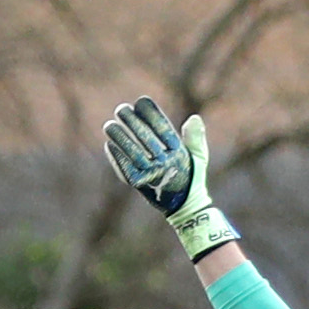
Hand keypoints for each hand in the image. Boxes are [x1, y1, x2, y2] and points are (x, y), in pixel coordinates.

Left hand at [103, 96, 239, 261]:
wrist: (184, 207)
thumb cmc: (190, 176)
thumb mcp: (198, 157)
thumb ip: (195, 137)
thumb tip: (194, 118)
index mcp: (179, 154)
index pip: (163, 129)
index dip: (151, 113)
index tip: (141, 101)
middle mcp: (167, 164)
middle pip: (146, 138)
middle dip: (132, 122)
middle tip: (121, 109)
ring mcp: (153, 176)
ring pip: (133, 152)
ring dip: (120, 137)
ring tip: (109, 125)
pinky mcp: (140, 185)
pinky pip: (125, 168)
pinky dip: (116, 157)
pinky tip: (109, 144)